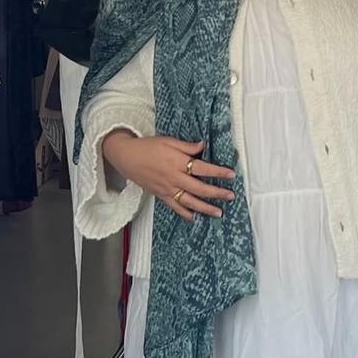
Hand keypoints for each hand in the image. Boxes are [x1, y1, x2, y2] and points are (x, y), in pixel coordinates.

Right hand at [102, 132, 235, 221]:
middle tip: (230, 196)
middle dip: (217, 193)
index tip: (231, 174)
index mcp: (177, 162)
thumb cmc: (147, 146)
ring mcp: (167, 188)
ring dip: (205, 208)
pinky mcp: (160, 195)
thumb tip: (203, 145)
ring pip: (189, 201)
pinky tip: (194, 217)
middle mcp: (174, 177)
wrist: (126, 157)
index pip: (202, 168)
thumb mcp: (168, 141)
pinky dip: (184, 213)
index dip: (217, 172)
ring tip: (219, 212)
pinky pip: (175, 206)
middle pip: (199, 188)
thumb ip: (186, 146)